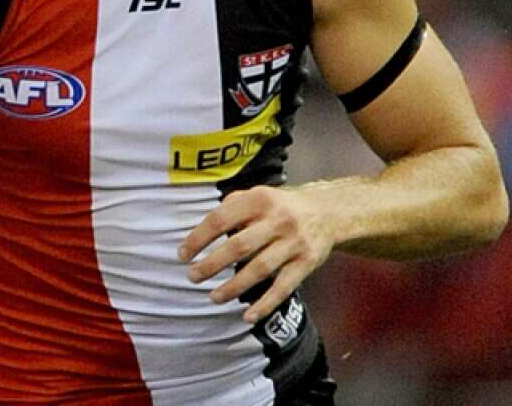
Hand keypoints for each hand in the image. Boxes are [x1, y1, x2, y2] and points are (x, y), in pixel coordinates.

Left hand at [178, 185, 335, 323]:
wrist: (329, 211)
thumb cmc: (281, 206)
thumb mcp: (258, 195)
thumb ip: (232, 208)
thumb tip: (201, 231)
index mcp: (259, 199)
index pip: (221, 219)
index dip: (199, 238)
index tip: (182, 254)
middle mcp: (278, 220)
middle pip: (239, 246)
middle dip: (211, 264)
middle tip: (193, 276)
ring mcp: (294, 243)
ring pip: (259, 269)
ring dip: (233, 287)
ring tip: (213, 297)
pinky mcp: (307, 263)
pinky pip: (283, 288)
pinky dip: (265, 304)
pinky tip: (248, 316)